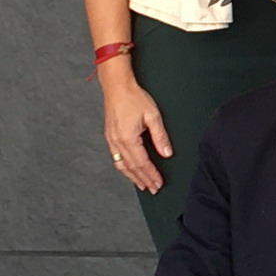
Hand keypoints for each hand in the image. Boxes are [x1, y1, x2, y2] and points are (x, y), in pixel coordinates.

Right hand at [100, 70, 170, 193]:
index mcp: (127, 138)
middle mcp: (116, 142)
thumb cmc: (134, 98)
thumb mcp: (152, 116)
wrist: (116, 87)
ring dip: (132, 176)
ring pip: (120, 165)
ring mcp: (110, 140)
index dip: (151, 175)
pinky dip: (124, 167)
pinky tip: (129, 170)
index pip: (142, 162)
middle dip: (143, 179)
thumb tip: (167, 154)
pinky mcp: (109, 136)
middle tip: (153, 189)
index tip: (159, 184)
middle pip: (131, 167)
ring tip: (142, 185)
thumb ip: (160, 137)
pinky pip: (115, 158)